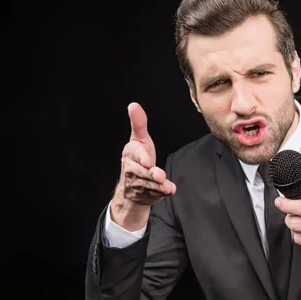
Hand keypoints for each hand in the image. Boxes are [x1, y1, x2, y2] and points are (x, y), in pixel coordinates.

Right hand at [111, 103, 176, 229]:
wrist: (132, 185)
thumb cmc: (138, 157)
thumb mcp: (139, 139)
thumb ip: (138, 124)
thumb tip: (133, 104)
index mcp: (130, 154)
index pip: (135, 155)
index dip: (142, 158)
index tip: (148, 162)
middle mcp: (131, 170)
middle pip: (142, 172)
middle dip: (151, 174)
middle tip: (159, 175)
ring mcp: (138, 184)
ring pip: (149, 185)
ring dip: (158, 186)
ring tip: (166, 186)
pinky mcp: (146, 194)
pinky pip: (154, 194)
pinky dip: (162, 193)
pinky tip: (170, 190)